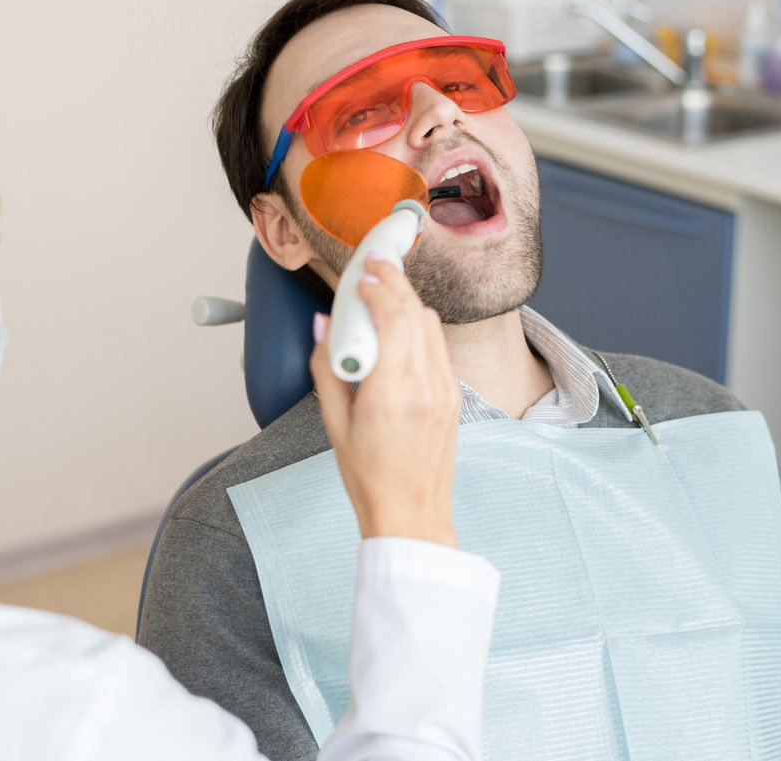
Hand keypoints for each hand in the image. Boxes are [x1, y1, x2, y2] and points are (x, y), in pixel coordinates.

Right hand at [311, 256, 460, 546]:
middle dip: (394, 281)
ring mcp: (445, 390)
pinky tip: (400, 326)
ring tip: (384, 292)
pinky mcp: (454, 396)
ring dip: (408, 301)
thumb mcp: (333, 423)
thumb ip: (327, 367)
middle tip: (374, 265)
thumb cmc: (369, 477)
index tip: (360, 277)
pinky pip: (439, 346)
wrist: (411, 514)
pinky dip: (419, 325)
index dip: (377, 287)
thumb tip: (325, 326)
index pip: (393, 317)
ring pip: (432, 324)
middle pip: (416, 311)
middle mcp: (425, 386)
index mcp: (392, 393)